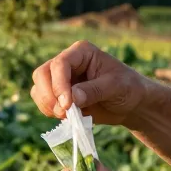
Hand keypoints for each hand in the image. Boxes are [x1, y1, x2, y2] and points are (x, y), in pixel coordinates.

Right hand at [30, 40, 150, 125]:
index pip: (60, 64)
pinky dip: (49, 111)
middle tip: (64, 113)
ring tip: (68, 116)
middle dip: (49, 95)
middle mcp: (67, 62)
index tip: (67, 105)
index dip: (59, 84)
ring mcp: (61, 79)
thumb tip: (73, 98)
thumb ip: (94, 90)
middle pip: (42, 74)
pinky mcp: (59, 95)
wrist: (131, 104)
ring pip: (39, 88)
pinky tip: (66, 117)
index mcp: (81, 52)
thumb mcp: (116, 87)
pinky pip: (43, 101)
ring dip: (48, 105)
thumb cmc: (128, 88)